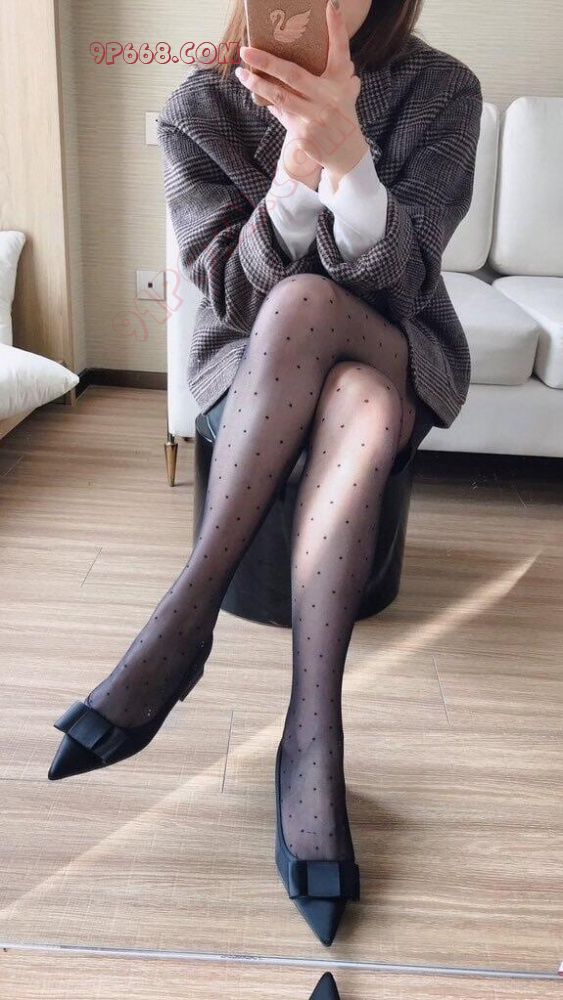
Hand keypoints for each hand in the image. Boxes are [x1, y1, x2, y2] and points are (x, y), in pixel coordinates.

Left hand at [235, 0, 368, 190]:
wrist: (346, 154)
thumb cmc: (341, 116)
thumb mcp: (343, 92)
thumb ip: (335, 73)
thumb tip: (321, 57)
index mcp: (341, 82)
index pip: (340, 50)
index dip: (337, 26)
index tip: (331, 4)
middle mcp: (329, 98)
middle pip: (293, 74)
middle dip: (267, 61)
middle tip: (246, 51)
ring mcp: (315, 117)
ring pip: (280, 96)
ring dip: (257, 84)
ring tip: (241, 73)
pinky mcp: (303, 134)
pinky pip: (280, 113)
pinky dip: (268, 103)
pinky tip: (256, 94)